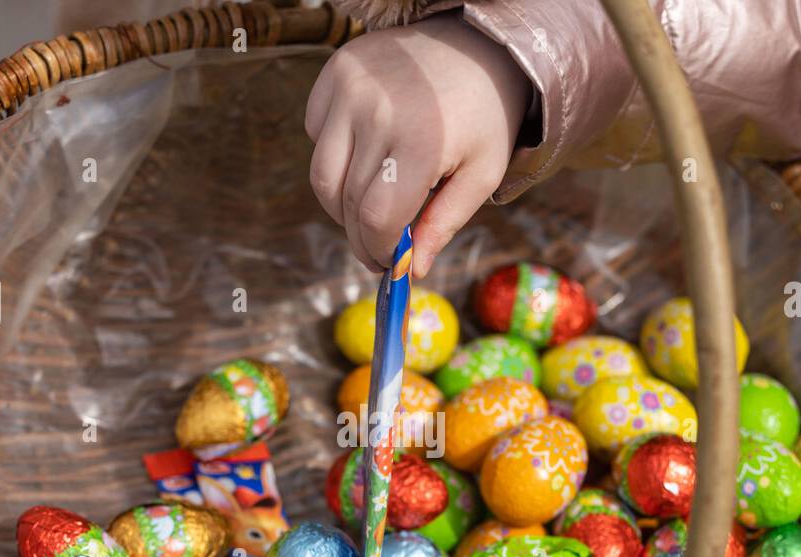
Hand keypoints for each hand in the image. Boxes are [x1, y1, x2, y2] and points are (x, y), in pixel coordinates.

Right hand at [305, 13, 531, 277]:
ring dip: (340, 205)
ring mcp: (350, 88)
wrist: (476, 43)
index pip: (376, 218)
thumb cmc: (483, 115)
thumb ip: (446, 223)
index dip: (378, 250)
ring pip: (323, 176)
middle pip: (347, 202)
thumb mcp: (482, 173)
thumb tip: (414, 270)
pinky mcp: (335, 73)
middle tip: (377, 249)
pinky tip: (367, 152)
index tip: (387, 264)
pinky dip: (335, 157)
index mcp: (421, 141)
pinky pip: (317, 136)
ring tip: (368, 208)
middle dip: (360, 236)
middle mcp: (377, 111)